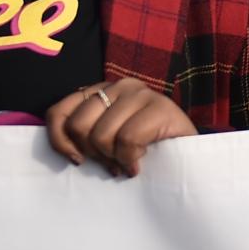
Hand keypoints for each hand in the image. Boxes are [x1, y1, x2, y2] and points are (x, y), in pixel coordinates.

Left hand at [44, 77, 196, 176]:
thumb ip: (84, 137)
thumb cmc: (143, 152)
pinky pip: (127, 140)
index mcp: (100, 91)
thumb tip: (65, 150)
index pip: (58, 113)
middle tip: (112, 163)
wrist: (190, 159)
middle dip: (93, 153)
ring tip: (128, 163)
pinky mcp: (160, 106)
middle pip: (78, 126)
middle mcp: (119, 85)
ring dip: (113, 159)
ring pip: (101, 135)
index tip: (78, 161)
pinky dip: (130, 160)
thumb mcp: (106, 142)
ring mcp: (141, 93)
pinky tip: (140, 165)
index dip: (60, 141)